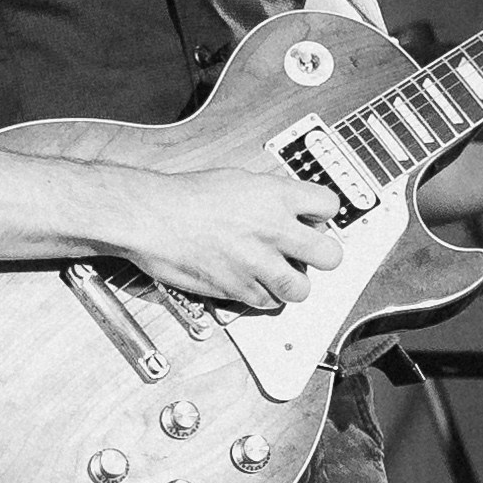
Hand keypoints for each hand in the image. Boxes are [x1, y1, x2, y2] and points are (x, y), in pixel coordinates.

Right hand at [107, 154, 349, 313]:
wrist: (153, 218)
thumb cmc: (185, 197)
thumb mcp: (238, 180)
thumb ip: (270, 196)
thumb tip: (287, 206)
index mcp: (277, 196)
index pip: (330, 206)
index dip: (322, 215)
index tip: (313, 220)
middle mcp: (274, 231)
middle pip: (330, 255)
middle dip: (321, 255)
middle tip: (308, 253)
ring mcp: (258, 263)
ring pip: (302, 289)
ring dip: (292, 282)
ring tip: (279, 274)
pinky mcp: (239, 289)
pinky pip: (268, 303)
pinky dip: (263, 296)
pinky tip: (253, 281)